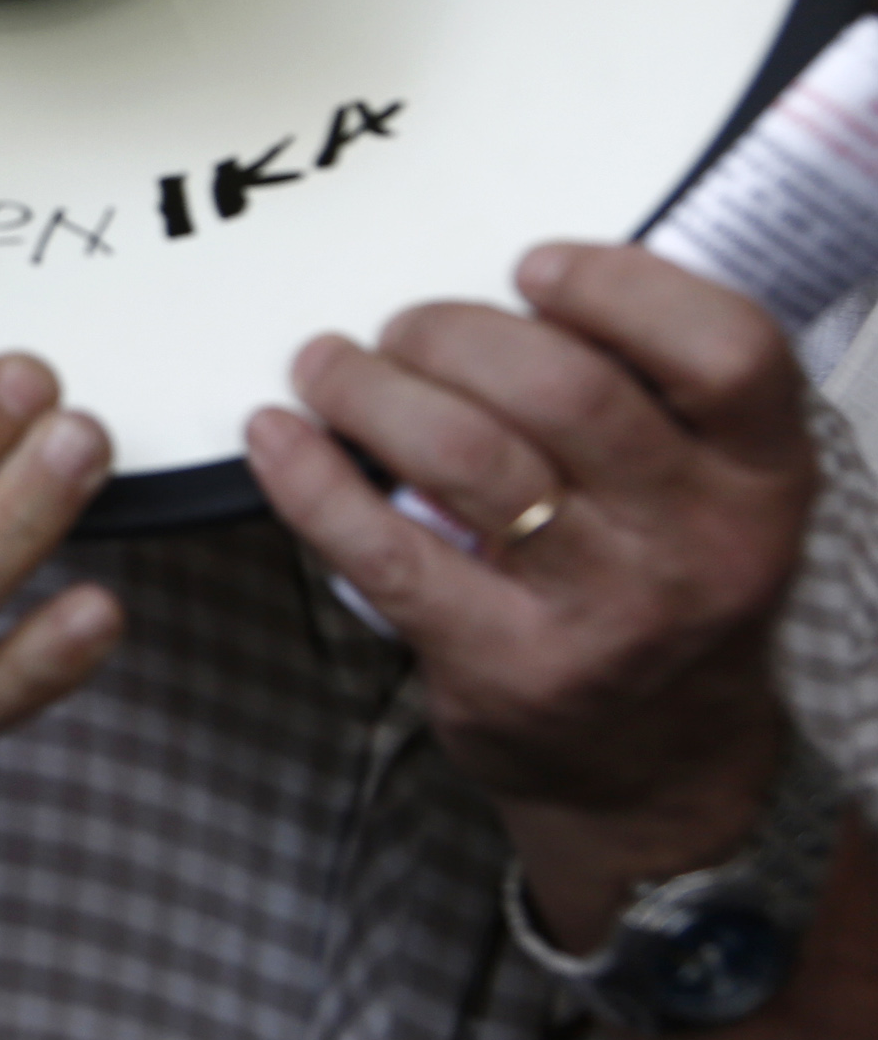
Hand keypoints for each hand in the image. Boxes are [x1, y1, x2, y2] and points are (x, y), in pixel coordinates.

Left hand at [249, 245, 815, 896]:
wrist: (656, 774)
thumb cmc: (658, 588)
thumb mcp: (705, 492)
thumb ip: (642, 394)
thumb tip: (497, 284)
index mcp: (762, 476)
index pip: (728, 351)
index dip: (620, 286)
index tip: (533, 266)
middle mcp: (698, 544)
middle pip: (562, 388)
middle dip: (450, 331)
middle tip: (401, 329)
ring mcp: (603, 612)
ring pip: (463, 453)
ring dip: (368, 388)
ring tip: (328, 366)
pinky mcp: (502, 663)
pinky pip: (381, 546)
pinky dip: (309, 477)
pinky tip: (277, 436)